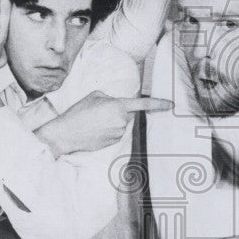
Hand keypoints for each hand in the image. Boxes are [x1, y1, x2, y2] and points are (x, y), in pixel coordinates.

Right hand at [37, 92, 172, 157]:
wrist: (67, 134)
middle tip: (100, 112)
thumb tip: (117, 104)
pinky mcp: (114, 143)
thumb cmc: (78, 112)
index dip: (158, 104)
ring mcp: (119, 133)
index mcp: (118, 106)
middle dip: (119, 111)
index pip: (143, 104)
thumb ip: (110, 97)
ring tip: (94, 121)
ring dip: (113, 121)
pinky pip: (116, 133)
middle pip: (128, 114)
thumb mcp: (94, 96)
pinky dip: (109, 130)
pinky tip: (96, 130)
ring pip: (122, 124)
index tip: (171, 104)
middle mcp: (122, 121)